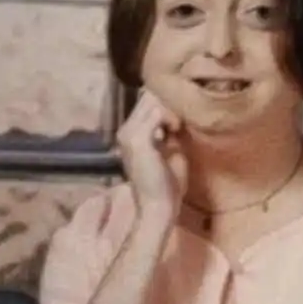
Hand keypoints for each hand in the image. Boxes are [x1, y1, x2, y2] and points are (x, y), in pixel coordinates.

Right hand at [117, 91, 187, 223]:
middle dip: (168, 106)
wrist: (159, 206)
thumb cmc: (167, 183)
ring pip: (152, 101)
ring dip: (170, 111)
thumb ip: (169, 130)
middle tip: (178, 127)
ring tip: (176, 130)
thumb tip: (177, 111)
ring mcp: (128, 134)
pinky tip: (174, 132)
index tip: (177, 125)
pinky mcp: (136, 140)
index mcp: (130, 134)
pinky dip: (169, 118)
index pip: (146, 101)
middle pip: (148, 97)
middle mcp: (124, 131)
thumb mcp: (169, 149)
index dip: (165, 106)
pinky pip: (156, 112)